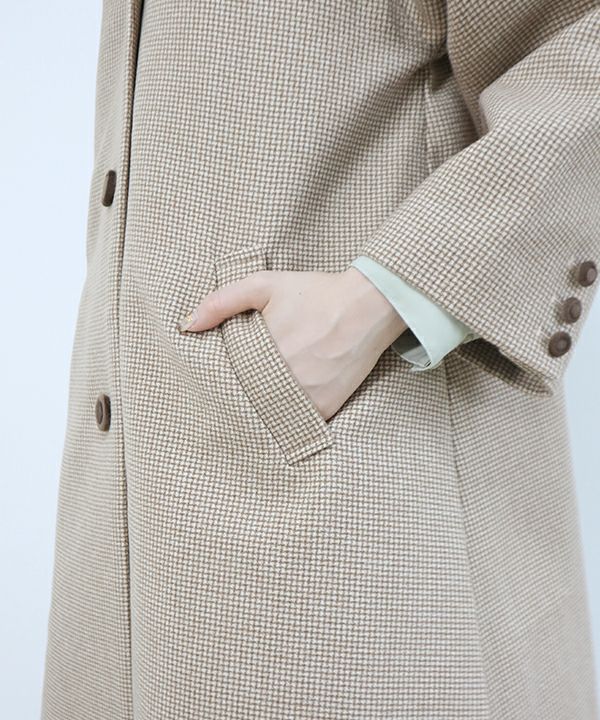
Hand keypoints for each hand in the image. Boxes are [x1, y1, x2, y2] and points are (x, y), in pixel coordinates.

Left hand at [178, 267, 406, 420]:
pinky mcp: (326, 408)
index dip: (219, 384)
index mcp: (260, 354)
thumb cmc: (315, 293)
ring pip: (270, 416)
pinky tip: (282, 407)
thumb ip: (222, 302)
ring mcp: (305, 398)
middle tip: (235, 396)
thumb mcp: (264, 285)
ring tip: (257, 402)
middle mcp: (282, 381)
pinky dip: (289, 418)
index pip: (227, 381)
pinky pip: (298, 422)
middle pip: (247, 402)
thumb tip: (187, 325)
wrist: (367, 306)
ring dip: (262, 411)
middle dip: (238, 400)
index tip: (215, 383)